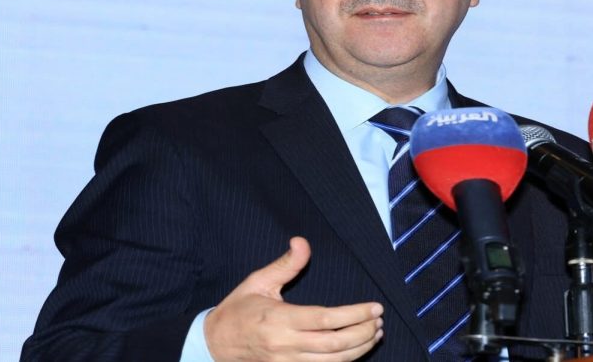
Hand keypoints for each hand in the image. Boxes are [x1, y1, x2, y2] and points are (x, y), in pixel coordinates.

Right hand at [204, 237, 383, 360]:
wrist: (213, 344)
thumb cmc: (238, 309)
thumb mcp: (258, 281)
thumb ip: (285, 264)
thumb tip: (302, 242)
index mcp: (279, 320)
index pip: (326, 319)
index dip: (354, 315)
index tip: (375, 308)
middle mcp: (285, 345)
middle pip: (334, 345)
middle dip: (363, 333)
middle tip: (379, 321)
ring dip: (358, 350)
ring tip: (374, 334)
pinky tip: (355, 350)